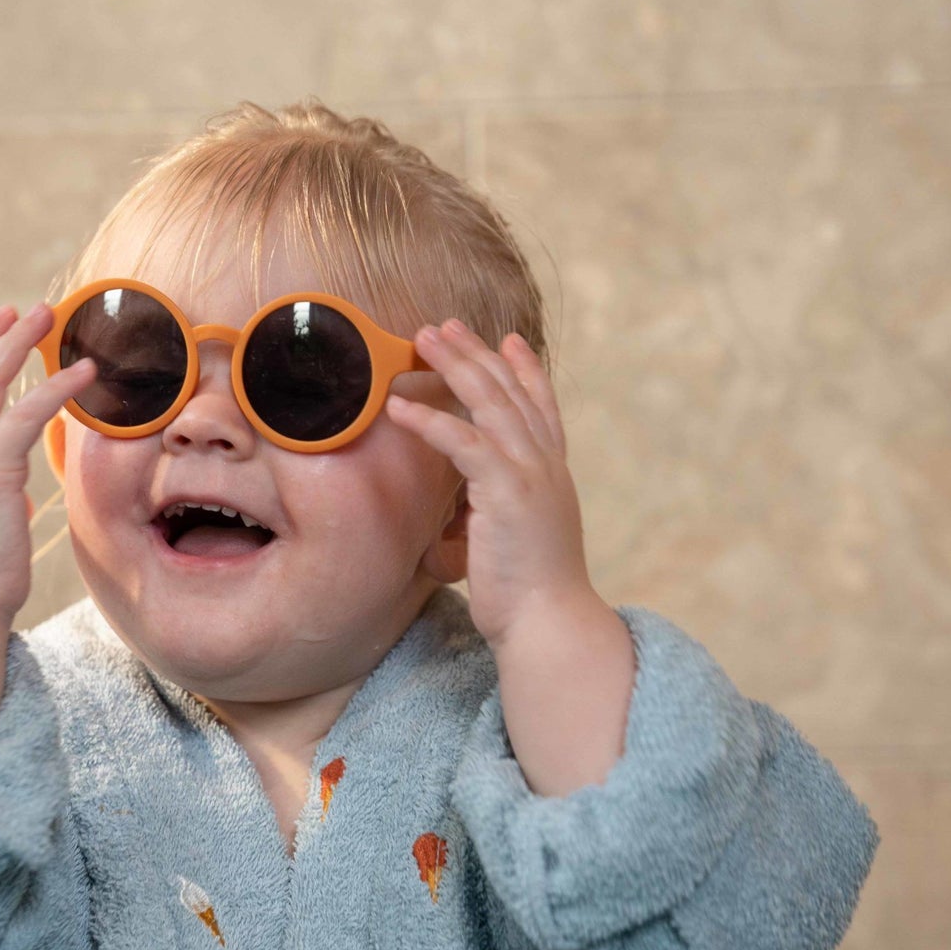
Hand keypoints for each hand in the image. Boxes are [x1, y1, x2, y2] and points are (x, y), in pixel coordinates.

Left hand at [386, 318, 598, 646]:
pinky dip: (429, 420)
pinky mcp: (507, 491)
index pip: (541, 408)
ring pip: (489, 402)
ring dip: (454, 365)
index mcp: (552, 476)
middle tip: (444, 325)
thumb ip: (497, 514)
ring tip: (421, 338)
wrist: (549, 624)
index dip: (525, 371)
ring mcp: (530, 474)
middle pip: (510, 391)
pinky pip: (463, 442)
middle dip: (477, 353)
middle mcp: (546, 466)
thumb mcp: (515, 542)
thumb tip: (469, 514)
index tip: (508, 340)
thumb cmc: (527, 598)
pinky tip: (399, 407)